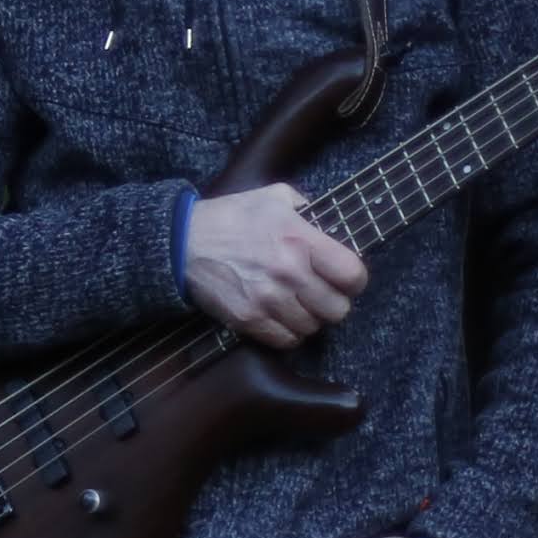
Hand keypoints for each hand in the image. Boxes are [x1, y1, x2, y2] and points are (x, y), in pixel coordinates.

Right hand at [184, 182, 366, 349]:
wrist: (182, 244)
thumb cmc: (230, 217)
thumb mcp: (273, 197)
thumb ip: (306, 208)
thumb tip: (325, 221)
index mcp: (300, 240)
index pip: (352, 275)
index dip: (354, 281)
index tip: (345, 280)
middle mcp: (288, 272)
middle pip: (337, 310)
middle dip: (332, 303)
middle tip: (319, 295)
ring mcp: (268, 300)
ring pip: (312, 328)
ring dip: (308, 319)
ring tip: (296, 305)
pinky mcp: (248, 319)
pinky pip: (286, 341)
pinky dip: (287, 333)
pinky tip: (279, 317)